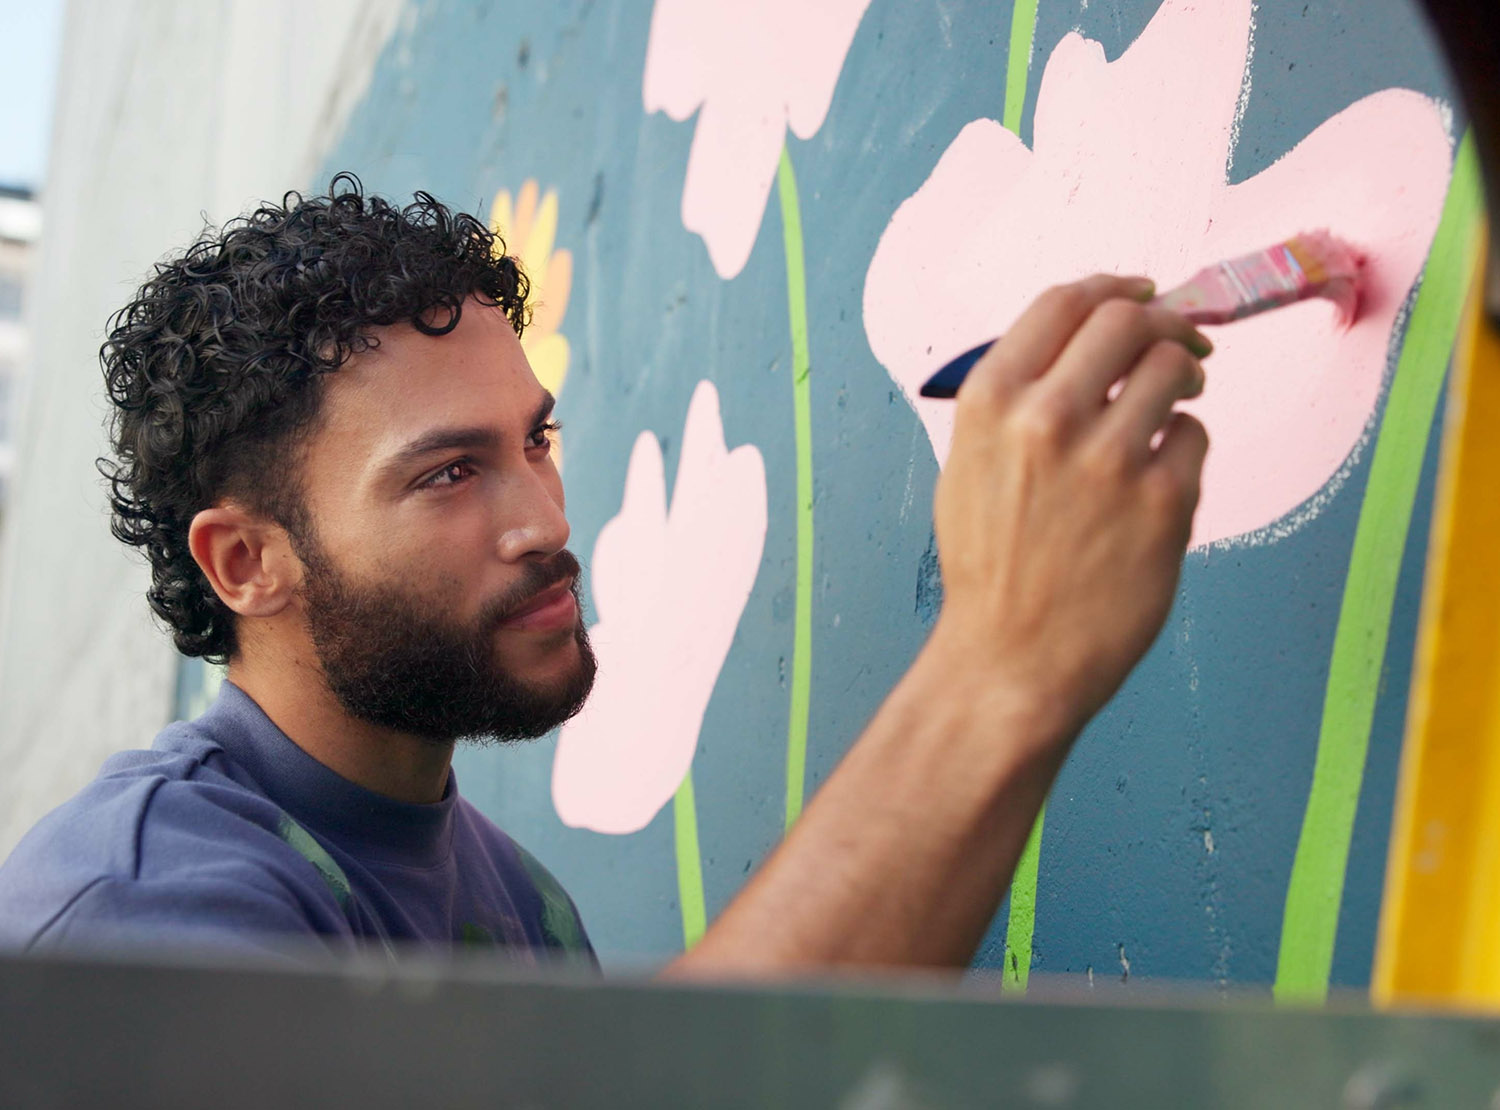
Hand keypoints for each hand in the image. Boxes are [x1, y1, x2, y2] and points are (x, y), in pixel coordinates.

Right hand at [931, 274, 1210, 746]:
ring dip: (1182, 378)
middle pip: (1128, 319)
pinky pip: (1194, 438)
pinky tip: (1158, 482)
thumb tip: (1083, 343)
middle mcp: (1046, 418)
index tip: (1140, 291)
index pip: (1063, 302)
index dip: (1112, 286)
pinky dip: (1182, 448)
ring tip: (1173, 409)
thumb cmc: (989, 566)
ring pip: (1173, 368)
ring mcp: (1108, 459)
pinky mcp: (1163, 502)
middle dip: (1162, 324)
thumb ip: (1016, 397)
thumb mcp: (968, 464)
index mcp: (990, 402)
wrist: (1009, 659)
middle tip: (1179, 347)